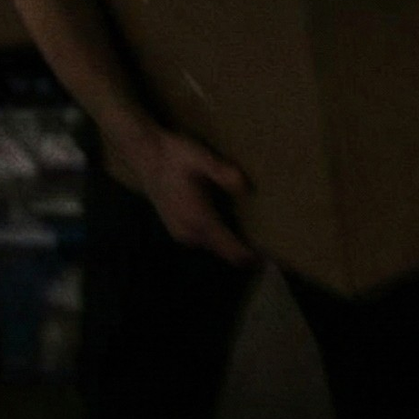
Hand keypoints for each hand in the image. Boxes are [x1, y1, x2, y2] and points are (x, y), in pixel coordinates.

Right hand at [115, 126, 255, 265]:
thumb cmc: (175, 155)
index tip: (269, 262)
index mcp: (197, 217)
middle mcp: (188, 231)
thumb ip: (222, 172)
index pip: (227, 247)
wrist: (146, 155)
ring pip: (213, 247)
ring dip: (231, 246)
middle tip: (271, 252)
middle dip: (244, 254)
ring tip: (257, 242)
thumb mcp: (201, 157)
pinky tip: (232, 226)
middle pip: (223, 251)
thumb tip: (245, 188)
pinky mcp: (177, 229)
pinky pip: (204, 241)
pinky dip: (219, 239)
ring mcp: (181, 233)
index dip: (248, 257)